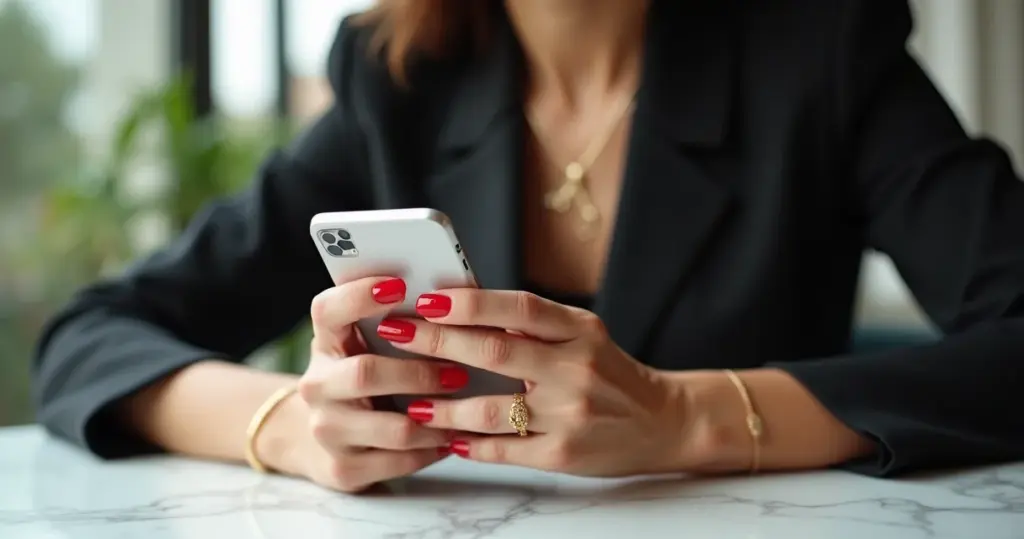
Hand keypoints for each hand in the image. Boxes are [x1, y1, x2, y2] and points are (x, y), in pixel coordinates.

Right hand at [282, 277, 467, 492]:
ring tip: (466, 407)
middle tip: (458, 372)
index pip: (328, 311)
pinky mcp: (343, 468)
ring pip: (394, 428)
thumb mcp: (364, 345)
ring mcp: (327, 431)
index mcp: (324, 342)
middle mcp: (317, 385)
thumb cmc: (360, 377)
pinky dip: (433, 449)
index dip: (359, 296)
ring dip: (437, 418)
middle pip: (366, 374)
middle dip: (419, 373)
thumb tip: (454, 296)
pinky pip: (401, 461)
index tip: (398, 285)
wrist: (314, 438)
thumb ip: (396, 323)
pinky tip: (451, 437)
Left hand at [375, 289, 690, 476]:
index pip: (518, 308)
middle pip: (495, 352)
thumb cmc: (612, 373)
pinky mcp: (563, 453)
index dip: (470, 302)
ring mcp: (570, 413)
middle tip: (395, 335)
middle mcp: (576, 367)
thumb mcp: (583, 335)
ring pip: (492, 409)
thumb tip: (464, 310)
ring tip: (410, 402)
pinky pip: (504, 449)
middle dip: (438, 343)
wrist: (665, 421)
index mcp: (579, 330)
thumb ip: (535, 326)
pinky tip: (446, 437)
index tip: (427, 298)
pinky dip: (470, 443)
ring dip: (443, 407)